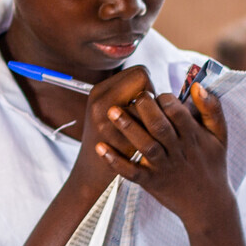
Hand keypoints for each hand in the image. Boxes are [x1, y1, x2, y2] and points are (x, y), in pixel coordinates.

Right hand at [71, 66, 160, 191]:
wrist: (92, 173)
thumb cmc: (109, 138)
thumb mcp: (107, 109)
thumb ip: (128, 93)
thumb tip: (154, 87)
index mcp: (100, 91)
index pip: (140, 72)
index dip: (148, 87)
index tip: (143, 103)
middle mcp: (100, 102)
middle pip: (147, 85)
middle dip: (153, 99)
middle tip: (146, 116)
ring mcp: (107, 122)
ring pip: (148, 106)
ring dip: (153, 117)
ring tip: (145, 129)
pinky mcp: (115, 142)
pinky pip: (146, 129)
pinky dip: (150, 135)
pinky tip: (142, 144)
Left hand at [94, 78, 232, 230]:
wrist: (209, 206)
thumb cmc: (212, 164)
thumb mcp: (220, 136)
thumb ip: (212, 109)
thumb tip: (198, 86)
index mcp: (193, 137)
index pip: (178, 113)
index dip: (165, 100)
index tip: (154, 93)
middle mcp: (178, 151)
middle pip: (160, 127)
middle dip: (145, 109)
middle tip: (133, 96)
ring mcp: (163, 168)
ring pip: (146, 146)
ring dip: (128, 128)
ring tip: (111, 111)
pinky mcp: (151, 183)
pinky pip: (132, 172)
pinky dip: (115, 161)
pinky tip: (100, 148)